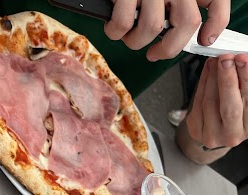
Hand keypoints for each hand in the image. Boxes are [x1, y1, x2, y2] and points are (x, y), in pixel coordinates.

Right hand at [104, 0, 229, 60]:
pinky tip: (114, 26)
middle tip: (155, 53)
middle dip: (169, 49)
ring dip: (136, 41)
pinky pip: (124, 23)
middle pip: (187, 24)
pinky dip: (115, 31)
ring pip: (153, 28)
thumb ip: (183, 5)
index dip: (215, 26)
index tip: (204, 40)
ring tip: (128, 35)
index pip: (217, 2)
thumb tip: (195, 33)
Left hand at [186, 54, 247, 149]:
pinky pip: (197, 103)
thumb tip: (239, 60)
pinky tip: (208, 69)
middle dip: (227, 79)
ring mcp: (212, 136)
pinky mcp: (196, 131)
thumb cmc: (237, 109)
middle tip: (226, 58)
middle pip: (229, 107)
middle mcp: (232, 136)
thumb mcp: (244, 98)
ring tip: (216, 60)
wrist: (218, 129)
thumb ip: (243, 83)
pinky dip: (203, 82)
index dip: (245, 77)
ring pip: (210, 102)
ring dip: (212, 76)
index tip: (242, 58)